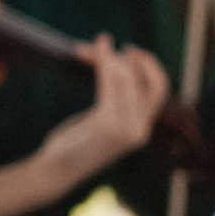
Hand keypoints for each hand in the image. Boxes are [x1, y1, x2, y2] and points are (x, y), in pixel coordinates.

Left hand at [42, 35, 172, 189]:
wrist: (56, 172)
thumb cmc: (74, 146)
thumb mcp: (101, 124)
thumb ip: (116, 105)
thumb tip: (119, 69)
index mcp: (141, 129)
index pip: (159, 89)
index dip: (149, 65)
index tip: (130, 51)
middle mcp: (139, 129)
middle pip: (150, 81)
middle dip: (135, 58)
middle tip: (109, 43)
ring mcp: (125, 128)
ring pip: (126, 77)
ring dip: (105, 57)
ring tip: (82, 50)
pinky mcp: (107, 124)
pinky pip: (108, 83)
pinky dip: (100, 62)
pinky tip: (83, 53)